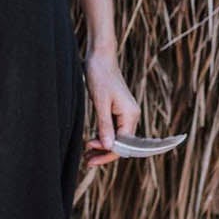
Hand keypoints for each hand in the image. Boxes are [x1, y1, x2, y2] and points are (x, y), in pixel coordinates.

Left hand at [83, 47, 139, 167]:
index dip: (107, 153)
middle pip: (122, 144)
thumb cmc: (100, 76)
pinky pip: (114, 130)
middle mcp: (131, 116)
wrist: (100, 57)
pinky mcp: (118, 111)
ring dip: (103, 147)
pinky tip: (91, 142)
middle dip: (105, 153)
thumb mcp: (100, 102)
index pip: (123, 144)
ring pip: (117, 138)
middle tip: (87, 161)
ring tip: (87, 155)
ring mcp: (125, 114)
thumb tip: (107, 147)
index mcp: (130, 115)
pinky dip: (103, 137)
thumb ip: (104, 125)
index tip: (90, 157)